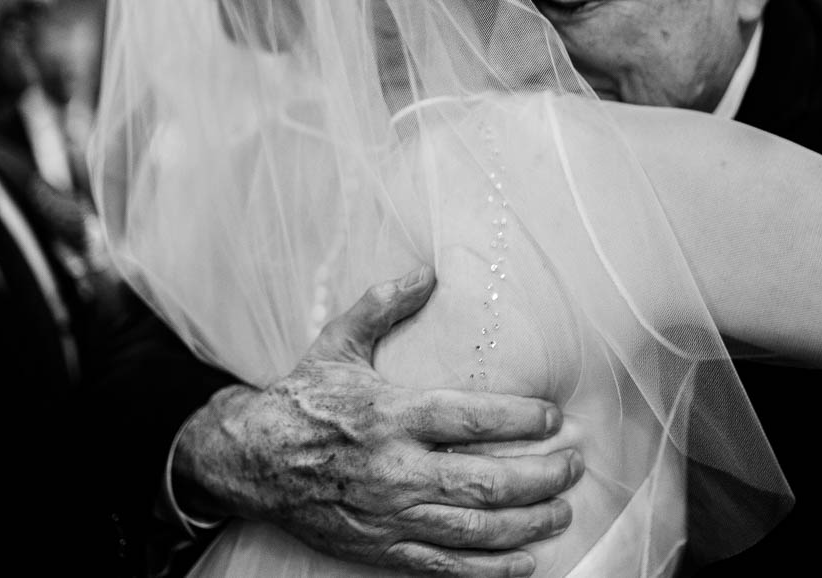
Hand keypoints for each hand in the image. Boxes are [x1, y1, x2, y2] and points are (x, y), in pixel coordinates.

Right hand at [171, 266, 582, 576]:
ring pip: (473, 528)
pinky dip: (489, 569)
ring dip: (527, 522)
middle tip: (573, 465)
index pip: (472, 418)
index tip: (555, 418)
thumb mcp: (338, 342)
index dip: (522, 419)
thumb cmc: (302, 398)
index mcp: (391, 414)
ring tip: (561, 512)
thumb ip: (383, 305)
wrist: (249, 460)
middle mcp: (395, 468)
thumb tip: (427, 273)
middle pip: (485, 480)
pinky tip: (524, 562)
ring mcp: (388, 513)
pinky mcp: (380, 547)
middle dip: (541, 476)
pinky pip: (444, 566)